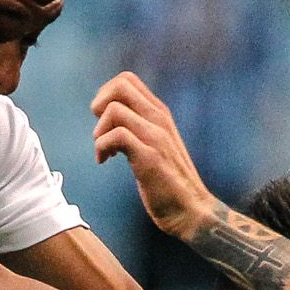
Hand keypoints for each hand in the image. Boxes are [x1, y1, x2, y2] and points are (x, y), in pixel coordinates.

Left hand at [90, 72, 222, 243]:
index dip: (106, 94)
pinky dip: (102, 148)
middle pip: (120, 85)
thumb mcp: (154, 145)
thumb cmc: (168, 181)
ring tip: (105, 152)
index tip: (104, 120)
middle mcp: (159, 118)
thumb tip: (108, 118)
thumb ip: (138, 127)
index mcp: (159, 113)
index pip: (127, 79)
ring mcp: (156, 136)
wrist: (190, 210)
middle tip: (101, 130)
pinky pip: (116, 136)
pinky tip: (105, 161)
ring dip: (99, 132)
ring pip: (114, 110)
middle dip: (99, 105)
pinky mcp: (150, 157)